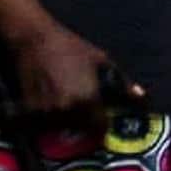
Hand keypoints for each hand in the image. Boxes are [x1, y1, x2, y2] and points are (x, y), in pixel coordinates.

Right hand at [8, 21, 140, 123]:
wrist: (37, 40)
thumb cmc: (72, 48)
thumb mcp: (102, 61)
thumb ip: (123, 82)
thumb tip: (141, 96)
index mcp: (88, 99)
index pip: (99, 127)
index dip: (103, 128)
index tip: (104, 125)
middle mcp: (67, 110)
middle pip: (80, 130)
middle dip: (85, 124)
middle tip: (85, 112)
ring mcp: (47, 111)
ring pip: (61, 127)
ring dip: (66, 122)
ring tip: (67, 103)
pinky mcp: (29, 109)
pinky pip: (42, 121)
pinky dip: (48, 117)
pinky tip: (52, 101)